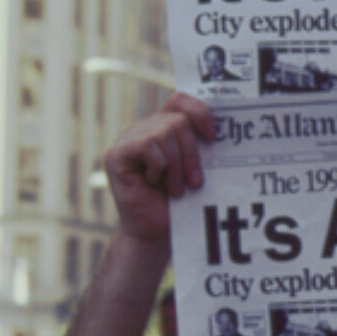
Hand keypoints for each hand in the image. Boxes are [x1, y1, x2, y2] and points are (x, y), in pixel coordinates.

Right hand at [104, 92, 213, 244]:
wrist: (155, 235)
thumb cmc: (178, 205)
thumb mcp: (194, 168)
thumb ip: (199, 144)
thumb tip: (220, 127)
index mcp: (162, 128)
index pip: (180, 100)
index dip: (199, 112)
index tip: (212, 137)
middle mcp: (142, 129)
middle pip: (177, 120)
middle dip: (191, 152)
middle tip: (195, 182)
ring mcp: (126, 140)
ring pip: (164, 132)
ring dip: (176, 165)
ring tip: (176, 189)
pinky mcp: (115, 155)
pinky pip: (147, 145)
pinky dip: (158, 166)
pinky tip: (152, 182)